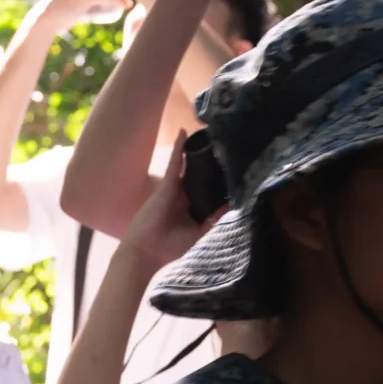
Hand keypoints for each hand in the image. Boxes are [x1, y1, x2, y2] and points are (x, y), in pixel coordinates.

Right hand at [123, 134, 222, 267]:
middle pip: (201, 176)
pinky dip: (178, 148)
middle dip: (211, 164)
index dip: (220, 182)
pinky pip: (174, 162)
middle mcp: (186, 196)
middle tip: (226, 149)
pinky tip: (184, 132)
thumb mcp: (200, 235)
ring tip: (209, 136)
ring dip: (197, 152)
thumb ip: (215, 221)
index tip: (235, 172)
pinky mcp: (167, 184)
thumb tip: (234, 205)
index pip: (210, 191)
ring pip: (189, 166)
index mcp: (194, 209)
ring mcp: (176, 188)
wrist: (147, 251)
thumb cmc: (172, 248)